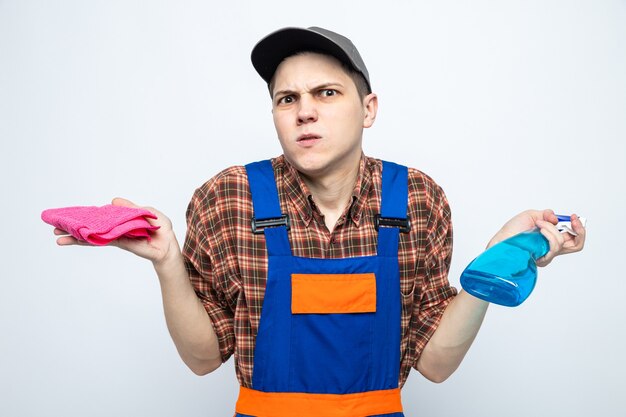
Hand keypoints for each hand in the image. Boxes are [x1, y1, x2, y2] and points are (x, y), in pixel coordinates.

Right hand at [54, 198, 179, 265]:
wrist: (169, 245)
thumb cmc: (160, 228)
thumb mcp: (147, 211)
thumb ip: (130, 207)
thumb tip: (113, 201)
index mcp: (118, 222)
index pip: (98, 219)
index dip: (84, 218)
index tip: (68, 217)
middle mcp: (114, 231)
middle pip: (90, 230)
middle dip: (72, 229)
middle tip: (55, 228)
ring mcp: (117, 238)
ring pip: (93, 238)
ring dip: (76, 238)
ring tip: (58, 237)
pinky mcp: (123, 244)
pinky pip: (105, 241)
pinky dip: (93, 240)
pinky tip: (80, 240)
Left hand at [487, 209, 585, 266]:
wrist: (502, 239)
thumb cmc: (513, 229)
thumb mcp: (532, 215)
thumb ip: (546, 214)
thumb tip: (556, 219)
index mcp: (551, 238)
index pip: (573, 237)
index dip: (578, 228)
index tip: (574, 217)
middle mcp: (552, 248)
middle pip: (577, 245)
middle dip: (579, 230)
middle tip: (572, 219)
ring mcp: (548, 254)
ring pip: (562, 242)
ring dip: (552, 228)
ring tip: (540, 223)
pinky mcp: (543, 258)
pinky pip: (554, 246)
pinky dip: (549, 233)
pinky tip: (539, 229)